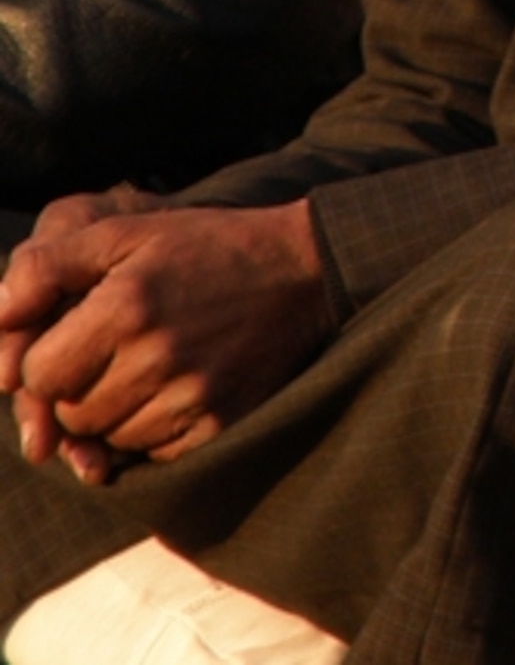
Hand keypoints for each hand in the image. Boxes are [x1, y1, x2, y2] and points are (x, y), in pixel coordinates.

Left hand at [0, 200, 331, 479]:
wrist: (305, 269)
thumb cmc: (205, 247)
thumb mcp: (126, 234)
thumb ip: (49, 267)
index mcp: (125, 307)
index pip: (38, 376)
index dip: (44, 364)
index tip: (72, 343)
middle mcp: (156, 357)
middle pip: (71, 414)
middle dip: (77, 391)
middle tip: (112, 355)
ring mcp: (193, 395)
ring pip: (109, 438)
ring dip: (114, 414)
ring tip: (146, 370)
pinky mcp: (220, 423)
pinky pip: (154, 453)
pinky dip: (152, 431)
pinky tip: (174, 391)